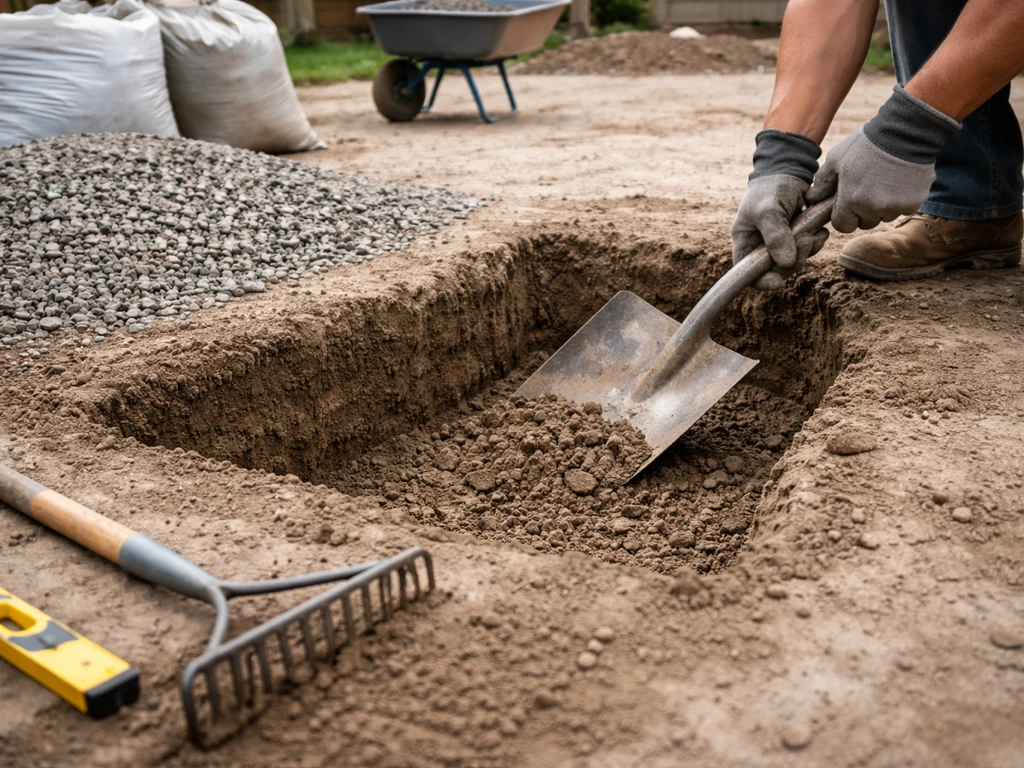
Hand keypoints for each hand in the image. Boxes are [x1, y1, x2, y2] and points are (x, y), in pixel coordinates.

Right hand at [732, 129, 828, 290]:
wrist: (789, 169)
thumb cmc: (770, 188)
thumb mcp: (768, 210)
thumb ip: (775, 236)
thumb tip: (785, 263)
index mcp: (745, 242)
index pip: (747, 274)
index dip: (761, 281)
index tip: (777, 281)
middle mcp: (761, 246)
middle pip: (776, 271)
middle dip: (792, 262)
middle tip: (805, 241)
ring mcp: (780, 243)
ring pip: (794, 262)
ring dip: (807, 251)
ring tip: (814, 233)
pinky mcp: (797, 237)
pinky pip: (807, 250)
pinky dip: (815, 243)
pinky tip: (820, 230)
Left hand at [806, 85, 960, 231]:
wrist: (905, 132)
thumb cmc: (866, 144)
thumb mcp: (836, 159)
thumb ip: (822, 182)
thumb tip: (811, 200)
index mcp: (851, 200)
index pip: (843, 225)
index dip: (844, 215)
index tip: (848, 201)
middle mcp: (873, 209)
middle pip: (864, 223)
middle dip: (863, 211)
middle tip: (867, 187)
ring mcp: (895, 207)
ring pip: (884, 216)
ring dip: (882, 205)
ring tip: (884, 180)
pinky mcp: (914, 203)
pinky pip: (903, 209)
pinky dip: (901, 199)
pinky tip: (899, 180)